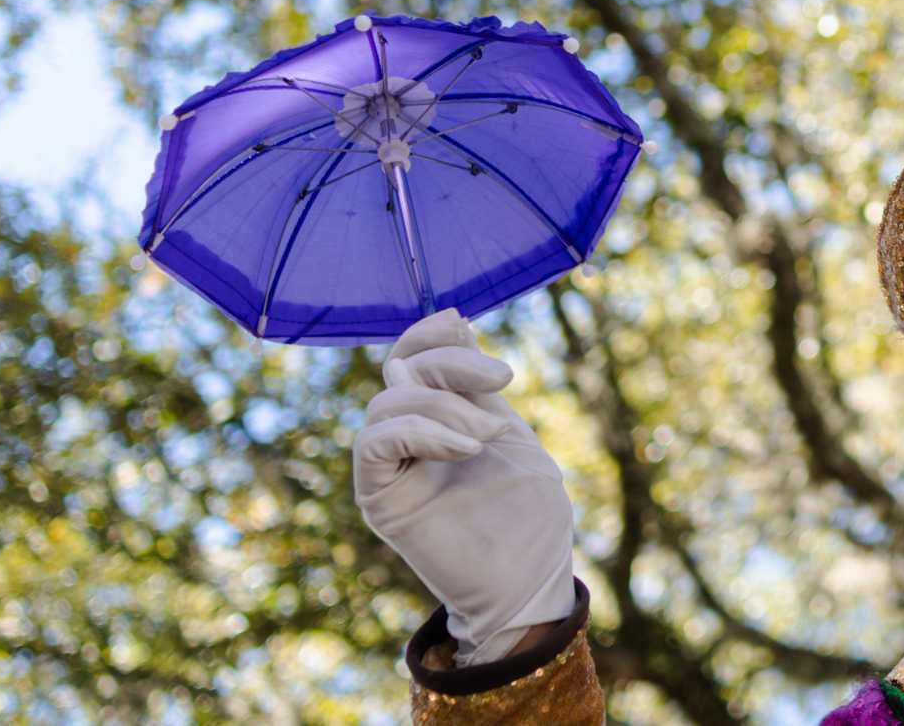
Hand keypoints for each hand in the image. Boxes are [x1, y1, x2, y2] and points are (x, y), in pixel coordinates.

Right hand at [353, 308, 575, 665]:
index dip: (426, 333)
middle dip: (450, 363)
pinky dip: (420, 430)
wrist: (530, 580)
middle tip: (502, 381)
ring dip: (443, 405)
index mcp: (438, 420)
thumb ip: (477, 388)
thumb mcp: (510, 432)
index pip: (410, 358)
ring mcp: (391, 470)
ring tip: (489, 436)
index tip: (462, 323)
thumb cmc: (529, 516)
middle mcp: (407, 442)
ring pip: (386, 404)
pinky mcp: (380, 499)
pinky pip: (374, 443)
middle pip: (400, 372)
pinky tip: (466, 446)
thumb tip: (454, 323)